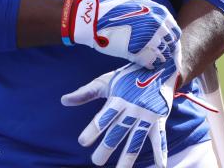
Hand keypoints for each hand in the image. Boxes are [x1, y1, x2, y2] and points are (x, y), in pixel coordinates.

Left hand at [61, 55, 180, 167]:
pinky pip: (160, 137)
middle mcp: (132, 107)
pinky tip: (160, 166)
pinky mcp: (160, 118)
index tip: (82, 141)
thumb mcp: (105, 82)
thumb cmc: (126, 77)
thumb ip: (85, 93)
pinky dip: (161, 151)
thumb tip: (63, 101)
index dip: (93, 129)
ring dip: (129, 156)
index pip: (103, 117)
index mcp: (117, 98)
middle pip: (118, 130)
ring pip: (137, 138)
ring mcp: (147, 114)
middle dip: (107, 147)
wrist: (157, 65)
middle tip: (97, 161)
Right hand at [64, 0, 179, 68]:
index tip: (165, 43)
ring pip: (162, 53)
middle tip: (160, 54)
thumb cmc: (112, 11)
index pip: (174, 29)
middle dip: (166, 49)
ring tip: (154, 61)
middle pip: (170, 42)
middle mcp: (156, 23)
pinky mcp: (139, 50)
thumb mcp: (135, 4)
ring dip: (160, 58)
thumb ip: (149, 12)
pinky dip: (150, 65)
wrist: (93, 19)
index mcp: (157, 12)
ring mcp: (148, 37)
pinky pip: (150, 61)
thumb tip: (160, 20)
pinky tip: (146, 65)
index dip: (170, 38)